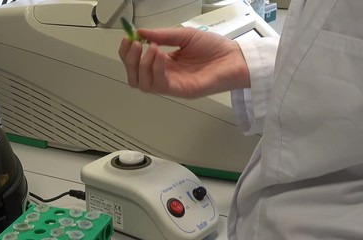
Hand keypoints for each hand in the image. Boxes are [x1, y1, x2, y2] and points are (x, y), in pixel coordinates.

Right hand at [118, 27, 249, 98]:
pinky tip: (160, 55)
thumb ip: (162, 35)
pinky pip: (160, 85)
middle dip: (130, 60)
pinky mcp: (181, 90)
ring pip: (143, 83)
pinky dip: (156, 69)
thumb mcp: (184, 36)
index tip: (127, 38)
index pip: (137, 62)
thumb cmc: (215, 48)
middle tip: (135, 44)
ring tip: (150, 48)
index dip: (128, 52)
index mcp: (164, 62)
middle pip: (135, 76)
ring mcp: (173, 84)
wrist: (234, 58)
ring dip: (142, 65)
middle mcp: (165, 75)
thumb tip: (140, 32)